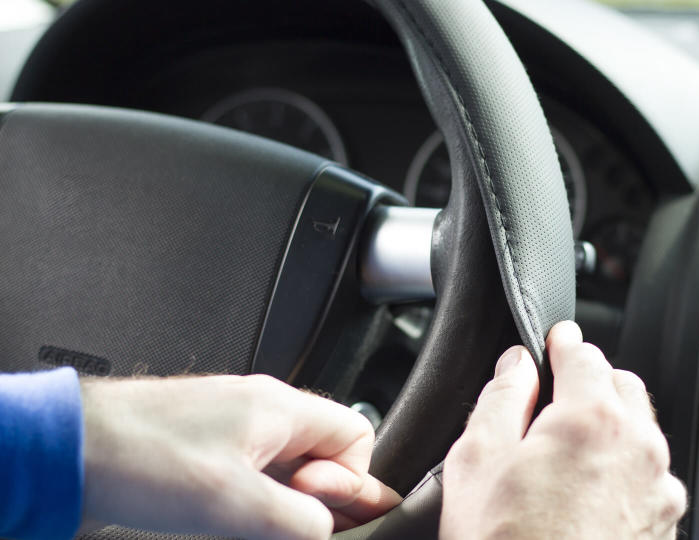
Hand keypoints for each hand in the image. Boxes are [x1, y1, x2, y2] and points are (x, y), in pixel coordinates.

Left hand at [80, 374, 400, 539]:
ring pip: (289, 463)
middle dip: (319, 494)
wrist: (71, 446)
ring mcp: (234, 422)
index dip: (350, 480)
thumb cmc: (140, 458)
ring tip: (255, 523)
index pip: (356, 435)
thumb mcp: (236, 503)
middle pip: (324, 451)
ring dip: (285, 499)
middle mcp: (263, 408)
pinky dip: (257, 495)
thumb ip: (300, 520)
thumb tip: (326, 529)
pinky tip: (234, 516)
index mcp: (281, 407)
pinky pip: (256, 467)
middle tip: (292, 525)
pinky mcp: (208, 441)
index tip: (318, 510)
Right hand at [440, 321, 686, 539]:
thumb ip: (501, 396)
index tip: (555, 342)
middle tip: (552, 401)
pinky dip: (625, 468)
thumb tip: (516, 365)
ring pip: (642, 430)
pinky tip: (586, 493)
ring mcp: (658, 490)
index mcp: (593, 419)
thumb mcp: (477, 461)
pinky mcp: (664, 525)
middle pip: (622, 386)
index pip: (584, 354)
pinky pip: (650, 474)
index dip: (562, 344)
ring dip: (612, 425)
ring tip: (566, 455)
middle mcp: (639, 448)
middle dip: (591, 382)